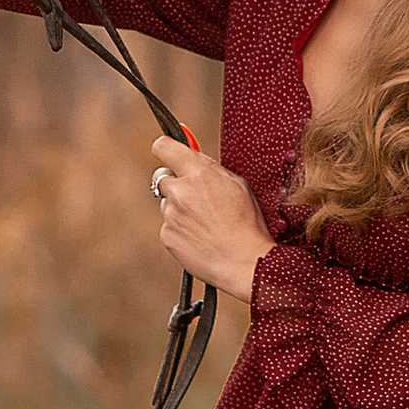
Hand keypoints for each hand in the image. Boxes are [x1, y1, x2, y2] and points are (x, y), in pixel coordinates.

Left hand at [149, 136, 272, 303]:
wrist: (245, 262)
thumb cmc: (247, 223)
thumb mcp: (239, 185)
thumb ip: (211, 168)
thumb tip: (193, 155)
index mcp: (198, 174)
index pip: (163, 147)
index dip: (165, 148)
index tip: (169, 152)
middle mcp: (179, 192)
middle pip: (161, 175)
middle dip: (174, 181)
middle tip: (193, 193)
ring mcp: (171, 216)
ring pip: (166, 203)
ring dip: (179, 207)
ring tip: (205, 222)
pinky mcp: (167, 236)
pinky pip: (169, 225)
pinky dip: (180, 228)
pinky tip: (200, 236)